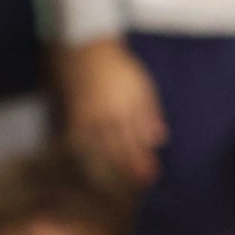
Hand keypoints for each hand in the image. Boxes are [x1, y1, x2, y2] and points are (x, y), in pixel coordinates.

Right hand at [67, 40, 165, 187]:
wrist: (87, 51)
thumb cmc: (119, 69)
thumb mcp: (142, 86)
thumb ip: (150, 113)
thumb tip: (159, 140)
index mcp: (126, 109)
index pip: (137, 142)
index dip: (144, 161)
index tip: (152, 176)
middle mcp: (107, 117)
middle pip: (120, 151)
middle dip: (131, 170)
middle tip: (141, 184)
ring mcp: (89, 119)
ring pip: (101, 151)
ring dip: (112, 168)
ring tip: (120, 182)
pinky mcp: (74, 118)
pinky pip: (82, 144)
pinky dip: (90, 157)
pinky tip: (97, 166)